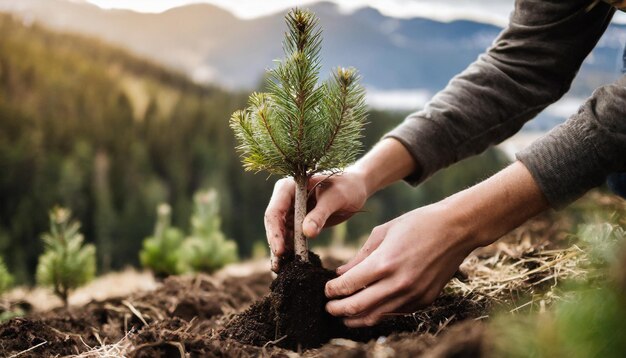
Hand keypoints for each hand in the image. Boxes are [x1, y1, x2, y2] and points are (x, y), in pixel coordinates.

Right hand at [265, 170, 368, 270]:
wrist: (356, 188)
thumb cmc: (347, 187)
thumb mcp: (336, 198)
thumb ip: (320, 214)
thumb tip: (306, 233)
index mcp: (289, 187)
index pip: (275, 211)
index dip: (275, 232)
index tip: (280, 250)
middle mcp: (286, 198)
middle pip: (274, 224)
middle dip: (276, 244)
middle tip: (279, 265)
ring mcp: (290, 211)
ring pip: (280, 233)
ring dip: (281, 250)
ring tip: (281, 269)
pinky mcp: (298, 222)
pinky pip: (291, 237)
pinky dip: (291, 250)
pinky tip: (291, 264)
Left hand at [325, 161, 548, 326]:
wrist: (456, 229)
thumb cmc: (417, 224)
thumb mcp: (383, 232)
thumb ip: (360, 256)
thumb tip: (340, 274)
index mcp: (384, 263)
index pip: (347, 286)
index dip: (332, 291)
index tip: (326, 290)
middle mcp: (397, 283)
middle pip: (357, 307)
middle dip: (337, 309)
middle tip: (328, 307)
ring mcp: (412, 295)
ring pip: (375, 316)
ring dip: (355, 318)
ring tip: (344, 315)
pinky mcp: (424, 301)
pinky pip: (395, 312)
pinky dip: (379, 312)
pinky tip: (370, 308)